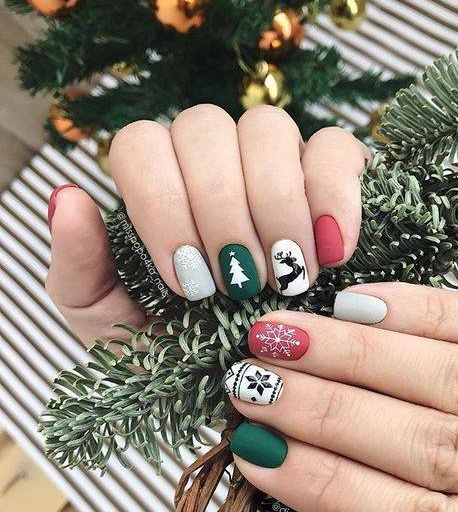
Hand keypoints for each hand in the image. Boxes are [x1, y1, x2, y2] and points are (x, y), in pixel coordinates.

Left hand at [45, 105, 368, 344]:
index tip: (186, 281)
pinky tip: (332, 252)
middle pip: (205, 128)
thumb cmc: (167, 348)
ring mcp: (271, 160)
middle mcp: (209, 159)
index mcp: (152, 184)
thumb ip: (79, 266)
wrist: (236, 383)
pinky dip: (336, 195)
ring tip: (287, 278)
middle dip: (221, 212)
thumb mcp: (108, 322)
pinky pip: (337, 150)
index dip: (162, 205)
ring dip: (276, 207)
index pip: (141, 145)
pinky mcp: (330, 177)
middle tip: (239, 285)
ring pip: (269, 129)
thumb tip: (67, 197)